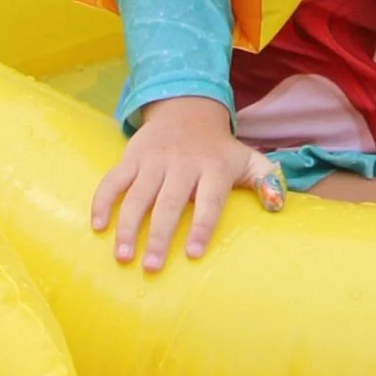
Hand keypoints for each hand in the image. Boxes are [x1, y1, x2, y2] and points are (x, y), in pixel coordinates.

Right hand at [91, 96, 283, 269]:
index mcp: (213, 168)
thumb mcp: (248, 159)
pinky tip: (98, 227)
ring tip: (123, 256)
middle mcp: (182, 164)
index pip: (209, 200)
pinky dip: (102, 201)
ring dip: (128, 225)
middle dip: (160, 235)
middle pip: (169, 202)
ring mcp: (154, 160)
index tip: (193, 254)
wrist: (187, 109)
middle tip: (152, 267)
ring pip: (137, 194)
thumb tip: (278, 206)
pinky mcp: (132, 157)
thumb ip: (268, 180)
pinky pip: (113, 180)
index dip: (202, 226)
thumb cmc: (219, 149)